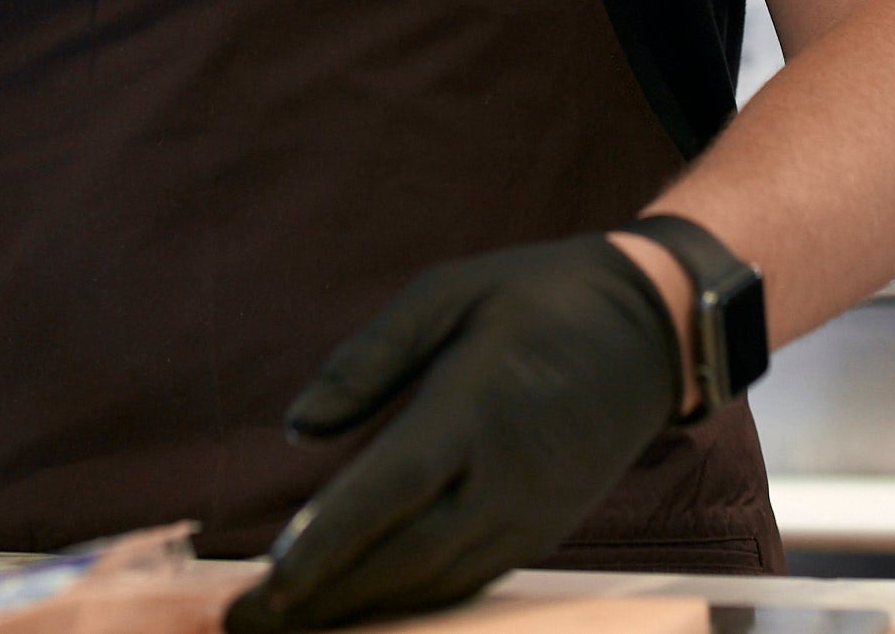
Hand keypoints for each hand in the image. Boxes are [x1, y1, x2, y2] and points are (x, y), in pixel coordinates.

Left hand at [224, 235, 681, 633]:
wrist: (651, 329)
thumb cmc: (535, 297)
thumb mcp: (448, 293)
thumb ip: (369, 358)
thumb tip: (297, 426)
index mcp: (478, 405)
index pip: (396, 487)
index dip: (332, 539)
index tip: (272, 578)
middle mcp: (507, 476)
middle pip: (407, 558)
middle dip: (323, 600)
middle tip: (243, 624)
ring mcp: (529, 514)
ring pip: (435, 585)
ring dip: (358, 614)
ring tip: (282, 628)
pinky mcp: (540, 533)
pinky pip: (465, 583)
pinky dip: (407, 606)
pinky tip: (355, 612)